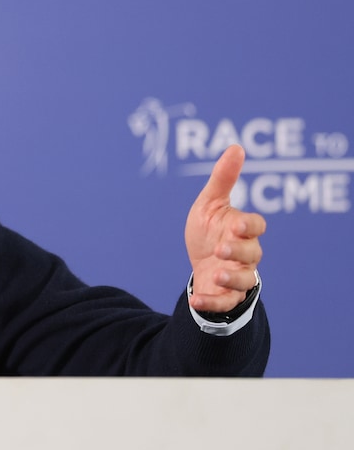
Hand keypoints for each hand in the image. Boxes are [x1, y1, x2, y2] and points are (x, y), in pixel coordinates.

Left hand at [185, 144, 265, 313]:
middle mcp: (245, 254)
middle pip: (253, 253)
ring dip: (231, 277)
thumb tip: (236, 147)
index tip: (237, 224)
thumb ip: (223, 179)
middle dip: (238, 250)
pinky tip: (195, 299)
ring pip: (245, 280)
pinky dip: (211, 302)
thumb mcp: (210, 203)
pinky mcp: (226, 295)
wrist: (200, 264)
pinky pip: (224, 302)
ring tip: (215, 273)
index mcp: (242, 229)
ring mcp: (237, 275)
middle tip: (221, 248)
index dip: (249, 225)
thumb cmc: (208, 231)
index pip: (256, 226)